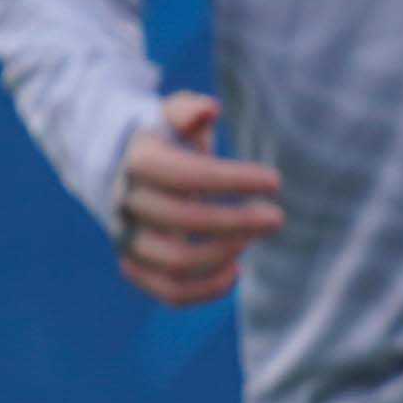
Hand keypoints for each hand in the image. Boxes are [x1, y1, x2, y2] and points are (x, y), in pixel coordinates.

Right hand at [113, 90, 282, 306]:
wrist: (125, 176)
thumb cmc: (166, 142)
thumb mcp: (172, 115)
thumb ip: (188, 109)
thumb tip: (208, 111)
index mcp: (138, 162)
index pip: (185, 175)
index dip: (232, 180)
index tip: (275, 181)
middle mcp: (127, 203)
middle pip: (183, 220)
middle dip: (238, 221)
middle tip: (277, 217)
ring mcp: (128, 239)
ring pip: (175, 263)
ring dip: (223, 255)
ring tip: (250, 241)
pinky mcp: (136, 267)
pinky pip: (170, 292)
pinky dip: (206, 290)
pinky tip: (235, 272)